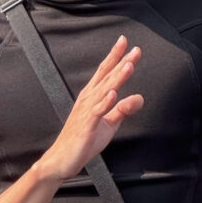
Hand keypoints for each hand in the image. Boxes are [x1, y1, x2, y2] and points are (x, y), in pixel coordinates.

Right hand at [38, 35, 143, 181]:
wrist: (62, 160)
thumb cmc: (84, 140)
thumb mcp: (109, 123)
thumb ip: (123, 110)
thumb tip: (140, 98)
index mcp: (92, 96)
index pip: (105, 72)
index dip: (115, 56)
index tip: (126, 42)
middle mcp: (88, 100)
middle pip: (107, 77)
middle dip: (121, 62)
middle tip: (134, 49)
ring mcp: (86, 112)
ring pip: (104, 91)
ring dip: (116, 78)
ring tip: (128, 65)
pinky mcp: (86, 127)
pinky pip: (97, 112)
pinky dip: (105, 102)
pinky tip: (113, 94)